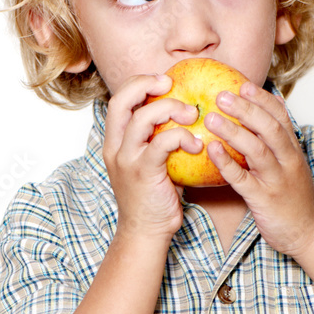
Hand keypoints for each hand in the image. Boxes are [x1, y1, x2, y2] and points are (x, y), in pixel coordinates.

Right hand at [103, 74, 201, 241]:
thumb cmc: (155, 196)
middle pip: (121, 101)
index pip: (118, 100)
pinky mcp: (143, 173)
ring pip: (142, 118)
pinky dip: (182, 137)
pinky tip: (198, 145)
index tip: (163, 80)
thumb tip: (187, 112)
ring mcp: (127, 160)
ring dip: (171, 109)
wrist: (145, 232)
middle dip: (145, 85)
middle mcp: (116, 147)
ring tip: (193, 115)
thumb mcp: (152, 162)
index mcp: (115, 142)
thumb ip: (159, 139)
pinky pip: (162, 143)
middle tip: (171, 84)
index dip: (138, 83)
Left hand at [203, 81, 313, 256]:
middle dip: (246, 109)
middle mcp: (288, 161)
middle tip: (222, 95)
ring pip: (256, 150)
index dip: (262, 99)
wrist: (307, 233)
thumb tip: (259, 119)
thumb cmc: (293, 198)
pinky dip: (226, 163)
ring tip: (211, 118)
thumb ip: (277, 145)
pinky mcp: (264, 199)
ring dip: (234, 131)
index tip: (243, 84)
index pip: (281, 117)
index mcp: (293, 151)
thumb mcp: (291, 166)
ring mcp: (277, 180)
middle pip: (269, 128)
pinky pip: (243, 179)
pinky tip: (211, 150)